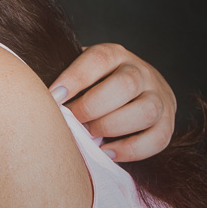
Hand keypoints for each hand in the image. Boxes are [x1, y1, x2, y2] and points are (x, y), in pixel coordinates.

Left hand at [49, 44, 176, 160]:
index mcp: (115, 54)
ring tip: (91, 136)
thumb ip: (67, 82)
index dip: (75, 78)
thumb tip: (38, 97)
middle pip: (126, 84)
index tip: (54, 97)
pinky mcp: (168, 122)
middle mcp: (141, 71)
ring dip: (114, 127)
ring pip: (147, 110)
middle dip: (94, 107)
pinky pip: (159, 139)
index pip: (98, 59)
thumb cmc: (94, 86)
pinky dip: (132, 150)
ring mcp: (159, 96)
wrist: (134, 91)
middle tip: (73, 120)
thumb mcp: (82, 74)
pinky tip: (108, 152)